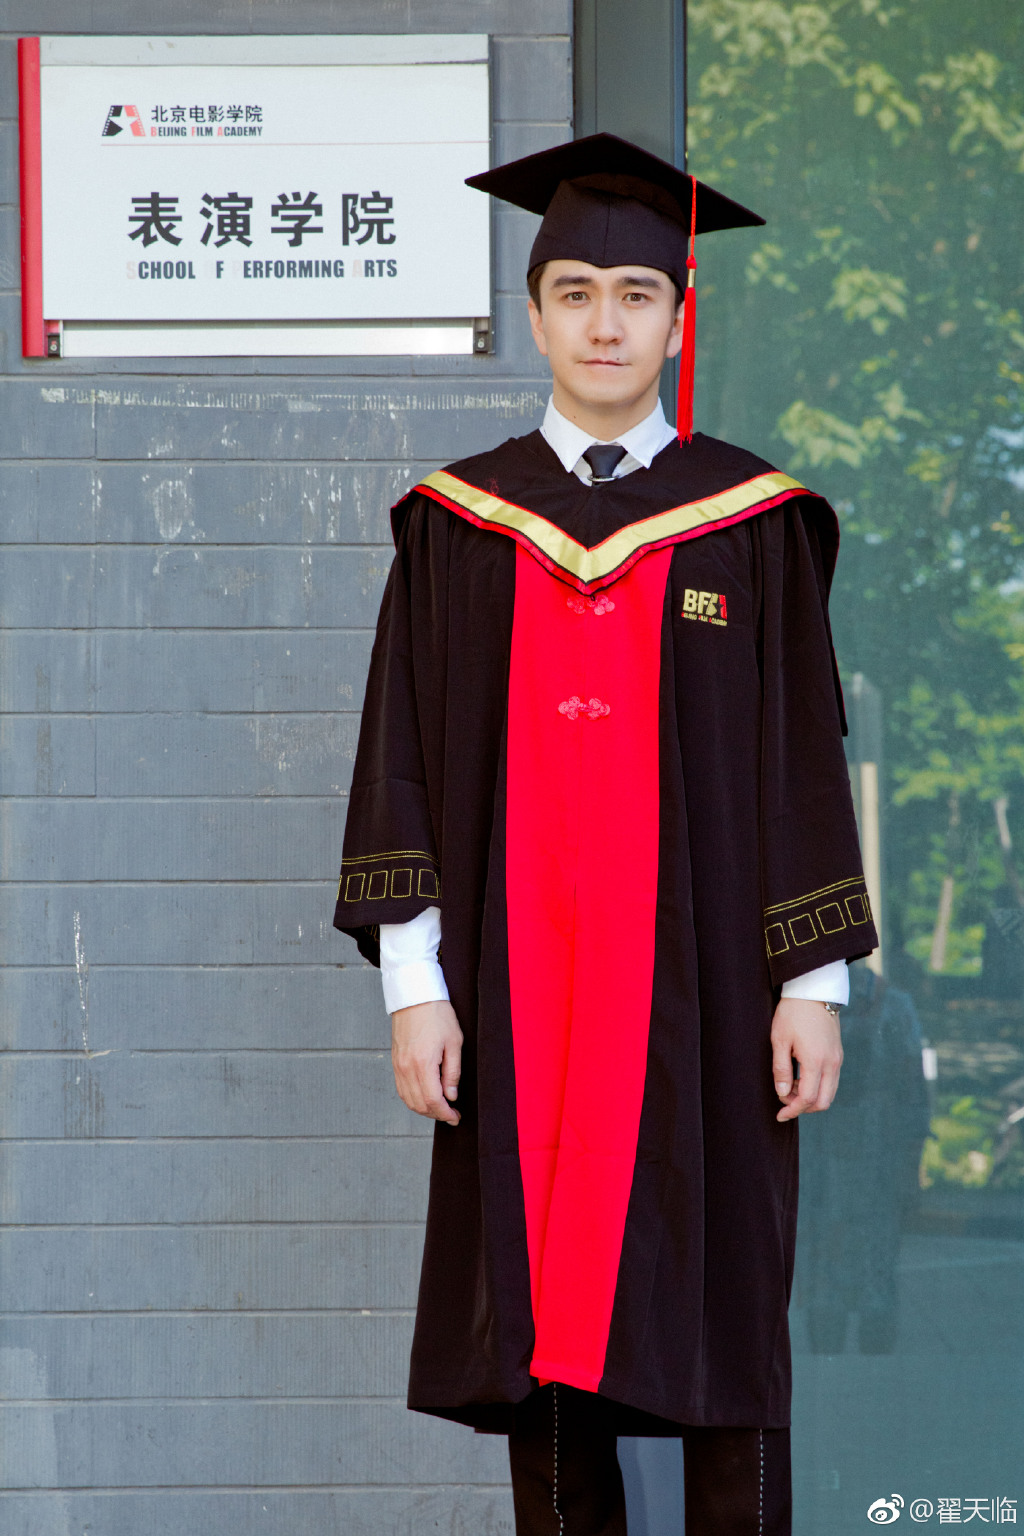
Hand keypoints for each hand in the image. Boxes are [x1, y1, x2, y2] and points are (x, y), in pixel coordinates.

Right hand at [391, 999, 462, 1125]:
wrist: (415, 996)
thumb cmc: (437, 1015)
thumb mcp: (454, 1042)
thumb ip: (453, 1072)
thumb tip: (451, 1096)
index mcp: (423, 1063)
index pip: (433, 1100)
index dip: (445, 1113)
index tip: (456, 1117)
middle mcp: (406, 1067)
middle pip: (419, 1104)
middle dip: (436, 1114)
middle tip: (451, 1114)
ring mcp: (398, 1065)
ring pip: (408, 1100)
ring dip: (424, 1109)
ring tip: (440, 1107)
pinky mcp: (395, 1062)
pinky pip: (401, 1089)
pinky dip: (413, 1099)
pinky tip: (425, 1097)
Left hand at [771, 998, 842, 1121]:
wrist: (814, 991)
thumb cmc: (792, 1013)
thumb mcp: (779, 1039)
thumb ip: (781, 1069)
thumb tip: (783, 1094)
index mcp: (816, 1061)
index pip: (808, 1098)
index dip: (793, 1110)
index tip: (780, 1115)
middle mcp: (831, 1063)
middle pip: (824, 1101)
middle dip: (804, 1107)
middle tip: (785, 1101)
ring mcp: (837, 1059)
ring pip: (830, 1092)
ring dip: (812, 1097)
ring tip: (791, 1087)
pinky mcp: (838, 1054)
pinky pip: (832, 1080)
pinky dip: (818, 1086)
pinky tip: (802, 1077)